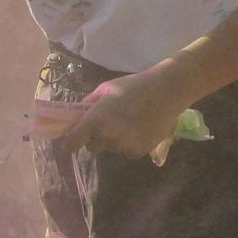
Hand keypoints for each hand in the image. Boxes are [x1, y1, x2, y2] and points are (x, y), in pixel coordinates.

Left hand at [60, 69, 193, 159]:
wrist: (166, 92)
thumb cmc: (134, 86)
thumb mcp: (107, 88)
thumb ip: (89, 102)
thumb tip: (78, 114)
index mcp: (95, 119)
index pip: (72, 143)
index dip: (71, 143)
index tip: (74, 140)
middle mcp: (106, 136)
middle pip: (92, 147)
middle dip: (97, 138)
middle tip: (110, 125)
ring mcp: (122, 146)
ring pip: (112, 148)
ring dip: (115, 140)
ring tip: (130, 123)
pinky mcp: (137, 152)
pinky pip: (127, 152)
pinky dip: (130, 144)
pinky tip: (140, 129)